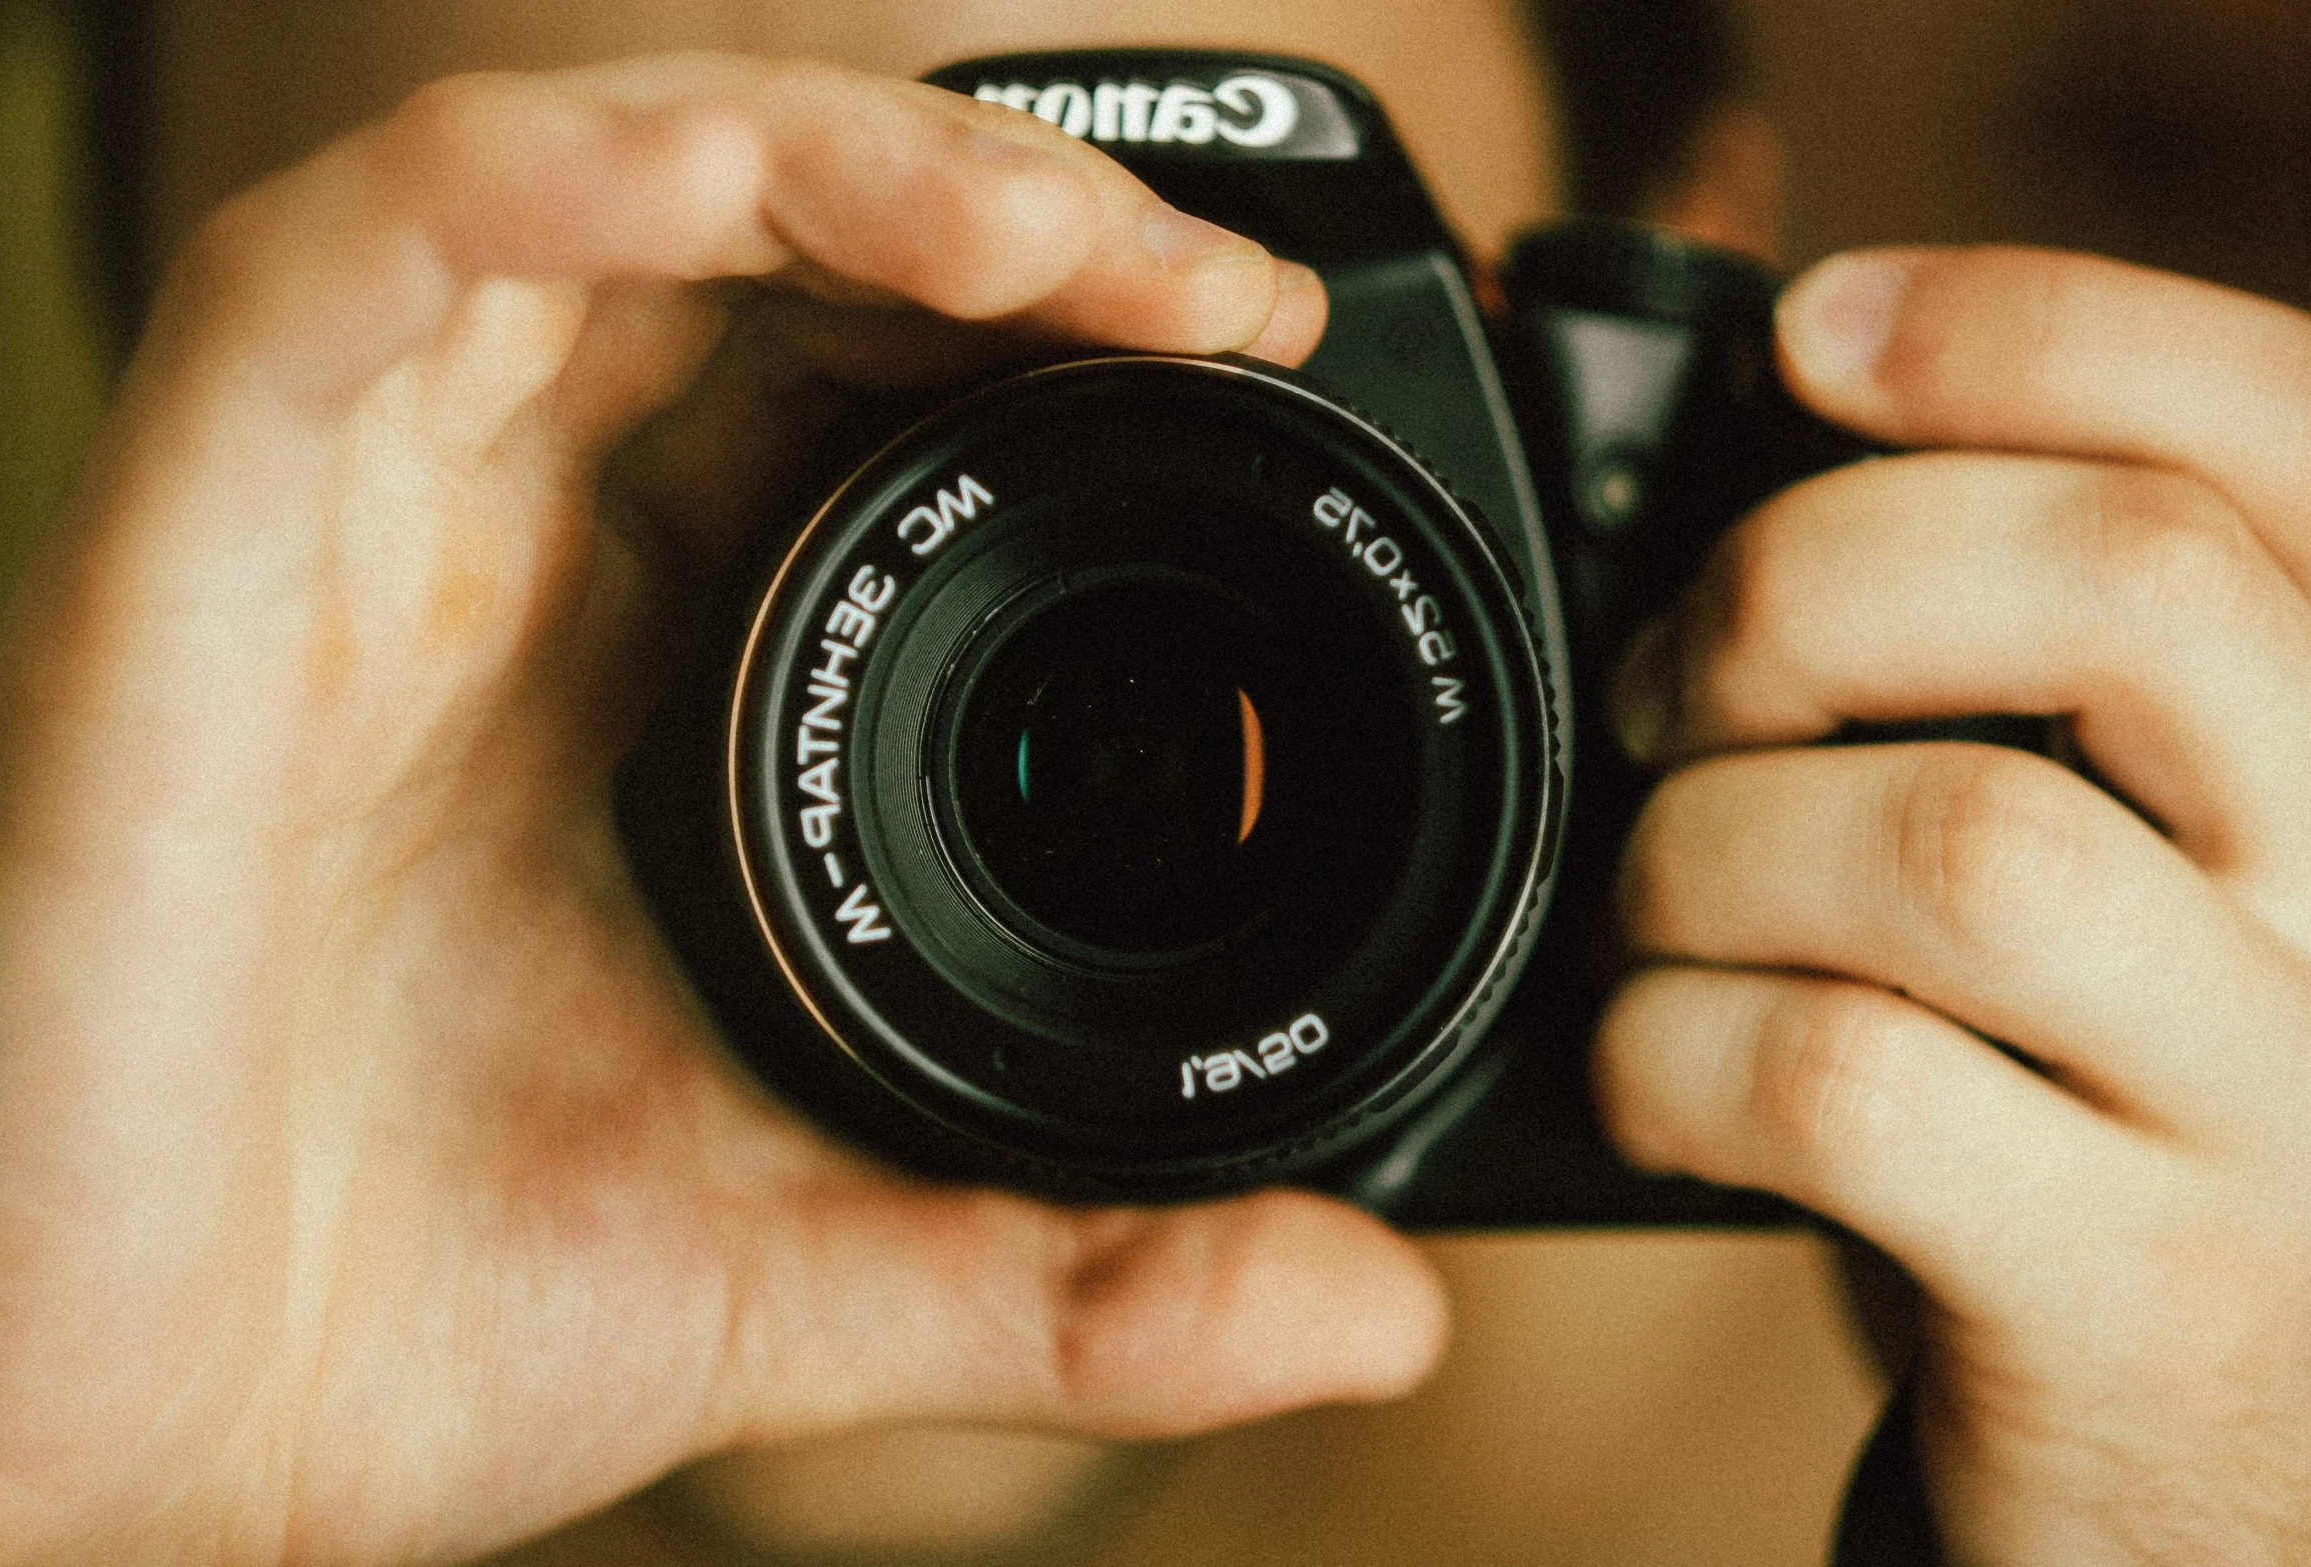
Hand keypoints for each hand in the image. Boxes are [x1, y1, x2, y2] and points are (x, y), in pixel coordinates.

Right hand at [0, 55, 1444, 1566]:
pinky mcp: (193, 543)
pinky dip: (535, 176)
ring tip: (1057, 232)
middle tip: (1208, 291)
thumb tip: (1381, 1310)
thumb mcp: (830, 1269)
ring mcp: (358, 526)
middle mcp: (510, 552)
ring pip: (589, 188)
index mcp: (653, 665)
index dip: (1066, 334)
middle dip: (998, 219)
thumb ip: (1096, 1275)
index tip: (1256, 367)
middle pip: (767, 247)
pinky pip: (351, 263)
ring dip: (832, 157)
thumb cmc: (425, 1321)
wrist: (125, 1451)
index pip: (873, 384)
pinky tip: (714, 170)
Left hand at [1597, 246, 2310, 1562]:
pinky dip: (1671, 1046)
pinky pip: (1842, 1079)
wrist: (2211, 1463)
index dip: (2038, 331)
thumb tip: (1784, 400)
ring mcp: (2286, 1106)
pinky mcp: (2142, 1296)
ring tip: (1664, 907)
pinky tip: (1660, 1069)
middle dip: (1802, 588)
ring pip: (1952, 839)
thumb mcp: (2124, 840)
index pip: (2283, 432)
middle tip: (1679, 692)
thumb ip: (2019, 648)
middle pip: (2119, 584)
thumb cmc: (2101, 1091)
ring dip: (1708, 848)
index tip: (1820, 332)